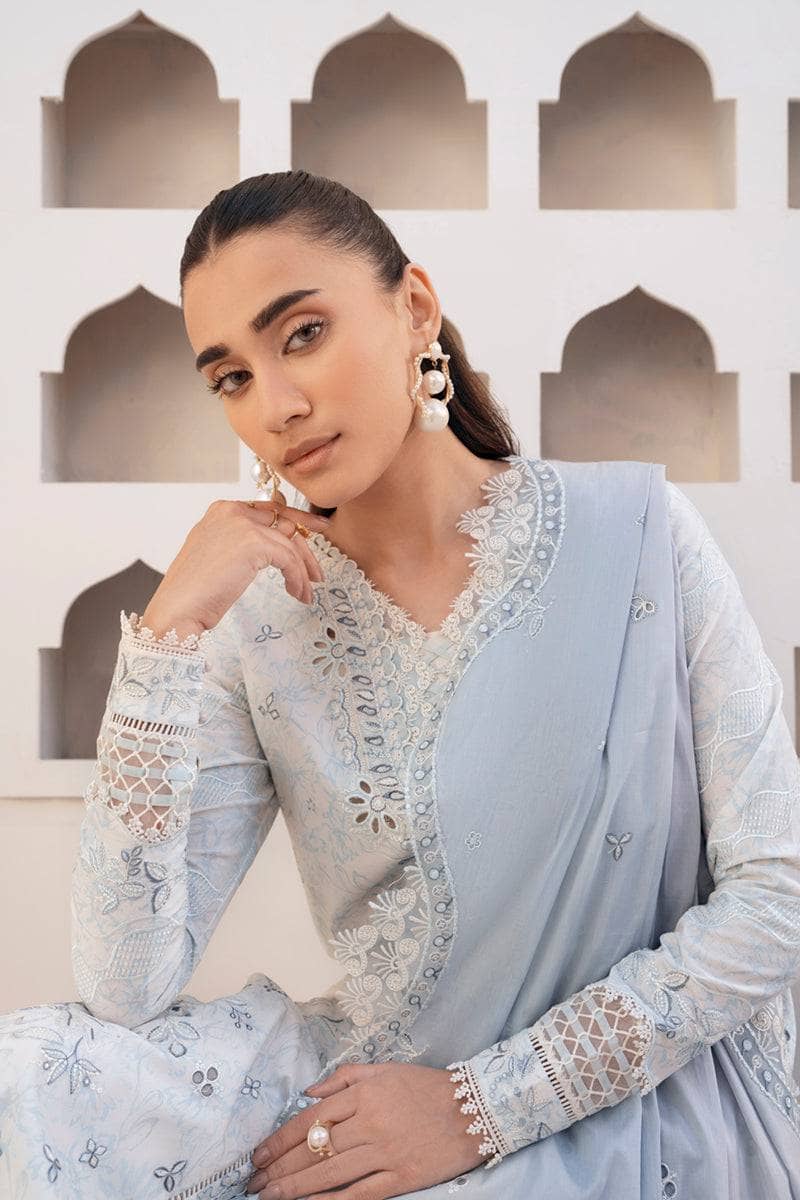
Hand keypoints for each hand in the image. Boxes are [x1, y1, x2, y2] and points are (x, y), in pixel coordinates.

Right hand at [141, 498, 331, 636]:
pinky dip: (297, 578)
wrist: (179, 609)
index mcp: (222, 510)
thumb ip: (246, 542)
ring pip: (289, 544)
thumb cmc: (196, 592)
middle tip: (318, 573)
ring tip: (305, 594)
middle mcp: (232, 510)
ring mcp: (242, 524)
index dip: (296, 520)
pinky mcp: (253, 543)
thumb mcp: (221, 556)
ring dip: (302, 572)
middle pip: (284, 523)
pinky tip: (296, 594)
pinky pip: (289, 559)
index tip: (316, 530)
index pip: (269, 509)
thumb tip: (281, 544)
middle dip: (305, 550)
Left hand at [246, 1061, 485, 1198]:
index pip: (309, 1119)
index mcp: (363, 1095)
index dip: (279, 1140)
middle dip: (279, 1168)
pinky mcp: (402, 1179)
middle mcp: (369, 1124)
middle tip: (253, 1183)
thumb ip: (344, 1078)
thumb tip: (308, 1092)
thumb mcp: (384, 1070)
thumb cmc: (426, 1086)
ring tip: (269, 1197)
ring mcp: (385, 1154)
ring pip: (329, 1175)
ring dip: (294, 1188)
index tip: (257, 1155)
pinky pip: (359, 1195)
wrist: (476, 1107)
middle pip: (313, 1150)